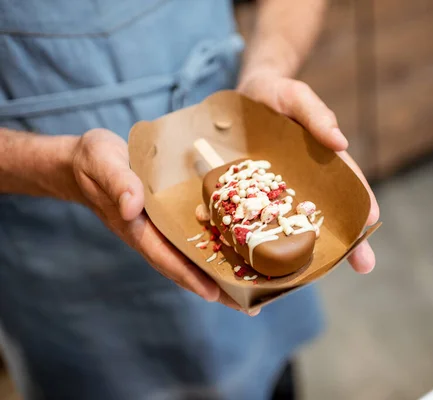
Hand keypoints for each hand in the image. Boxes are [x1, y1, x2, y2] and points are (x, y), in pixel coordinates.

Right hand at [69, 129, 257, 314]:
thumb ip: (118, 184)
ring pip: (192, 254)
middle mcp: (152, 234)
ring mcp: (161, 227)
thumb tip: (131, 208)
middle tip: (247, 307)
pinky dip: (214, 247)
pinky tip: (236, 254)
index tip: (214, 294)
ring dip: (218, 273)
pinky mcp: (169, 215)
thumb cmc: (94, 161)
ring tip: (250, 291)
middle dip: (214, 286)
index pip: (166, 258)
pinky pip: (193, 236)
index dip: (189, 276)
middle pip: (185, 266)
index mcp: (136, 228)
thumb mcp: (104, 165)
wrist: (89, 157)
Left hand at [238, 71, 379, 273]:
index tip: (372, 224)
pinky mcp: (250, 195)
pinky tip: (267, 259)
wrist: (241, 94)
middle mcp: (303, 181)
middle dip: (348, 237)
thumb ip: (316, 114)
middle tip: (364, 264)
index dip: (361, 204)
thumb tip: (341, 143)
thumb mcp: (296, 96)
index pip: (347, 185)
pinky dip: (265, 238)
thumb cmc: (276, 93)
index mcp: (321, 161)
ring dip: (307, 248)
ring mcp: (277, 191)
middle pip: (328, 212)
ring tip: (316, 273)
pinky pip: (259, 217)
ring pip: (295, 223)